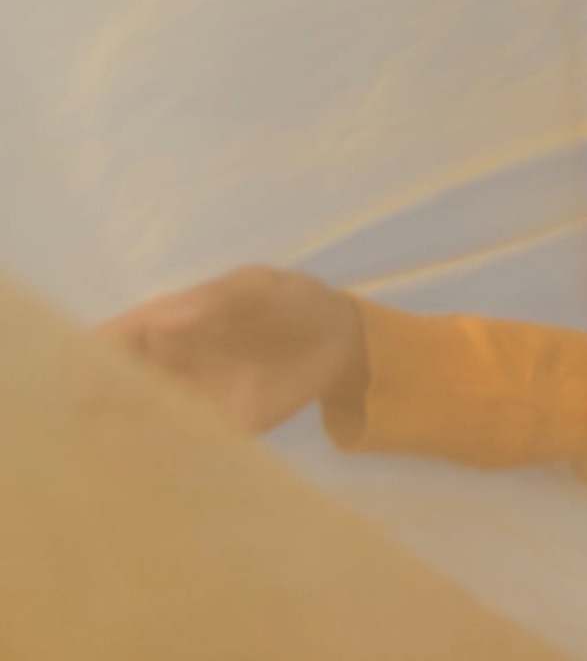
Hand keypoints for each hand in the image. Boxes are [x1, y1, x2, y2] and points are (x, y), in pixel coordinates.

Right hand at [95, 266, 366, 433]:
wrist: (338, 338)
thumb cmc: (289, 301)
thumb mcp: (258, 288)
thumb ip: (216, 301)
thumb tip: (162, 323)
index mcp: (161, 324)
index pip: (104, 345)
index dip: (82, 363)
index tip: (73, 384)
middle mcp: (164, 366)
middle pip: (108, 392)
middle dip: (90, 413)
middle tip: (85, 433)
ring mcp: (188, 399)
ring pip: (135, 425)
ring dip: (118, 443)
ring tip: (111, 460)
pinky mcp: (219, 427)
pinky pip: (180, 446)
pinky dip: (162, 460)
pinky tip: (153, 474)